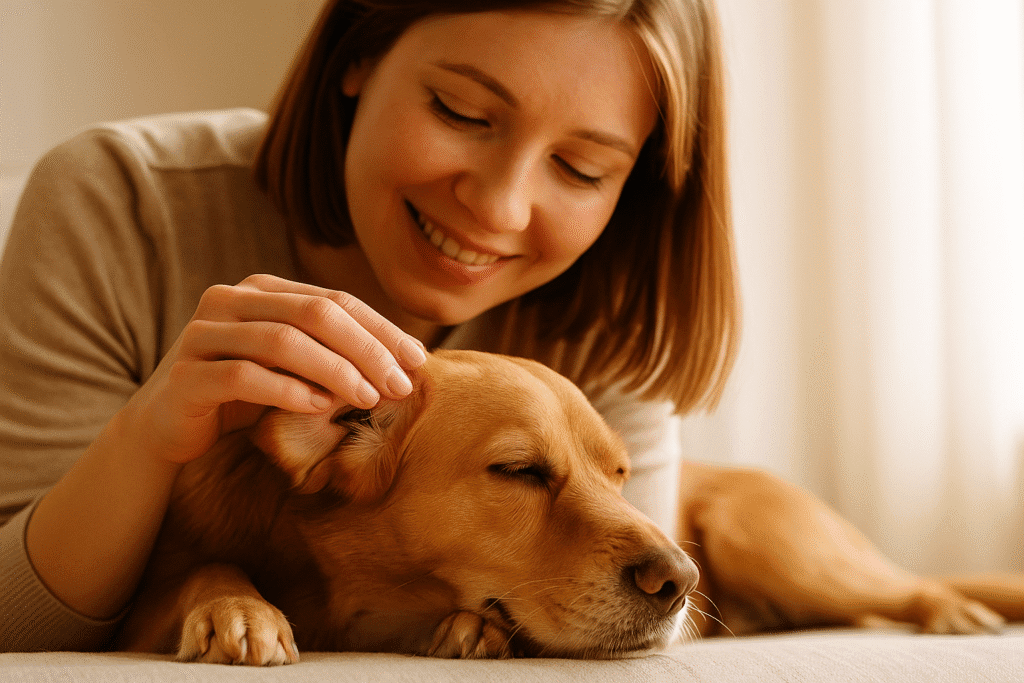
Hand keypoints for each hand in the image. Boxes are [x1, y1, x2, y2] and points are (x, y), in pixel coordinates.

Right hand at [123, 274, 426, 464]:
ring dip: (335, 371)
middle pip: (314, 314)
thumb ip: (333, 352)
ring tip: (369, 398)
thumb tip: (408, 362)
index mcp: (262, 289)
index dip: (381, 329)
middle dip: (366, 349)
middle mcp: (230, 300)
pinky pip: (243, 376)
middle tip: (400, 385)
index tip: (418, 361)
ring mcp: (203, 334)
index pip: (335, 301)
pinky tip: (319, 408)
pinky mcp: (185, 375)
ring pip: (282, 341)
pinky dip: (287, 391)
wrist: (168, 427)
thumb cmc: (243, 395)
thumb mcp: (293, 366)